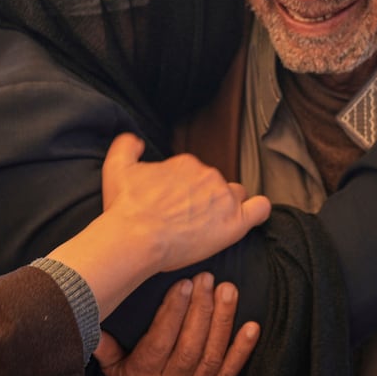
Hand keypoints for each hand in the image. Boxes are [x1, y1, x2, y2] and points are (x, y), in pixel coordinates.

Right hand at [94, 273, 259, 375]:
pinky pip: (230, 373)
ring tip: (228, 291)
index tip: (183, 284)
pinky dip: (243, 350)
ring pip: (211, 356)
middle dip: (200, 310)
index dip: (173, 313)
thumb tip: (91, 315)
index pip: (159, 343)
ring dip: (222, 321)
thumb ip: (105, 344)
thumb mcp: (112, 367)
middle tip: (208, 279)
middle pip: (189, 347)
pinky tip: (252, 327)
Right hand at [101, 133, 270, 272]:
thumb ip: (126, 146)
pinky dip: (258, 211)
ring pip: (235, 197)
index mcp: (186, 164)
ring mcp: (224, 198)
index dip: (187, 191)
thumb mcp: (116, 167)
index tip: (175, 206)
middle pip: (216, 185)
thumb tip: (135, 140)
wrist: (134, 236)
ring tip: (209, 226)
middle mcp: (208, 175)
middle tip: (188, 220)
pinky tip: (250, 218)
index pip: (196, 174)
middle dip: (206, 199)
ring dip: (226, 207)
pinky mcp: (234, 223)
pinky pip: (260, 210)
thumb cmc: (125, 207)